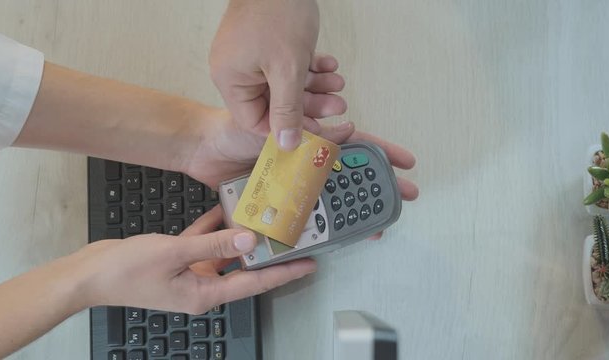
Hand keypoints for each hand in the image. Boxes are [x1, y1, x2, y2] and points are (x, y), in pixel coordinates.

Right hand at [78, 207, 315, 313]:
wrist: (89, 274)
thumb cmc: (125, 271)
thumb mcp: (174, 253)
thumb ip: (213, 245)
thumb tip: (249, 239)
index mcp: (204, 293)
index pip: (254, 283)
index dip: (282, 273)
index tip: (307, 264)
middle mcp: (201, 286)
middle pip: (244, 269)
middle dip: (267, 254)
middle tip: (290, 238)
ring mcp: (189, 274)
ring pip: (224, 253)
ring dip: (241, 237)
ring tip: (265, 220)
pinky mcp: (177, 261)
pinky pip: (203, 243)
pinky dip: (214, 228)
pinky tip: (225, 209)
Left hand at [184, 113, 419, 240]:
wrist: (202, 148)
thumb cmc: (235, 128)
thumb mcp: (277, 124)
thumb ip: (310, 128)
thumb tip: (346, 128)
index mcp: (310, 138)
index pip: (355, 144)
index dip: (382, 153)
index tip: (405, 162)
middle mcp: (307, 162)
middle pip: (350, 176)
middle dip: (378, 187)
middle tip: (402, 198)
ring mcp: (294, 182)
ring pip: (330, 198)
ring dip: (352, 210)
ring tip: (372, 224)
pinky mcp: (279, 199)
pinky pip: (303, 214)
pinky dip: (318, 225)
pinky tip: (333, 236)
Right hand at [210, 0, 345, 149]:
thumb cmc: (276, 11)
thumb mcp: (287, 69)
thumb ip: (288, 109)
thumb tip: (287, 142)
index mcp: (230, 79)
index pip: (256, 121)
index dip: (286, 129)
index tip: (313, 131)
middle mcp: (235, 70)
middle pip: (274, 103)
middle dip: (309, 103)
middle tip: (336, 105)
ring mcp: (249, 56)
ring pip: (284, 84)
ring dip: (314, 85)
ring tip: (337, 83)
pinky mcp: (263, 44)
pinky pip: (285, 65)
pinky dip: (307, 66)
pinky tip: (327, 65)